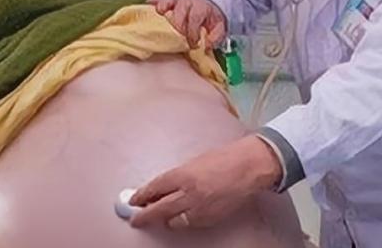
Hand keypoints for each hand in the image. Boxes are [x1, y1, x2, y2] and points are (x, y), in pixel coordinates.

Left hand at [129, 136, 281, 228]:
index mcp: (184, 174)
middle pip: (160, 209)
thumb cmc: (225, 157)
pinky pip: (191, 223)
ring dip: (165, 218)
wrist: (248, 166)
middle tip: (135, 218)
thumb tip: (164, 187)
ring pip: (174, 221)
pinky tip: (182, 216)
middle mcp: (189, 193)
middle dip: (145, 215)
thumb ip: (180, 175)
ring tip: (160, 216)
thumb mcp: (196, 161)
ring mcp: (200, 208)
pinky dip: (184, 220)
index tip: (133, 200)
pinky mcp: (211, 218)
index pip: (155, 188)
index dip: (142, 195)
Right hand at [148, 0, 226, 48]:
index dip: (193, 32)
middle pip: (179, 11)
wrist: (207, 2)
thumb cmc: (209, 16)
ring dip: (163, 7)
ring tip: (160, 13)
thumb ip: (216, 37)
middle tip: (178, 36)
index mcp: (200, 8)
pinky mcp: (166, 0)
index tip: (193, 44)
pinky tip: (148, 5)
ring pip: (167, 1)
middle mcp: (187, 2)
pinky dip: (153, 2)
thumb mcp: (219, 26)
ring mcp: (175, 0)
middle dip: (178, 25)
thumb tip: (207, 45)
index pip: (195, 18)